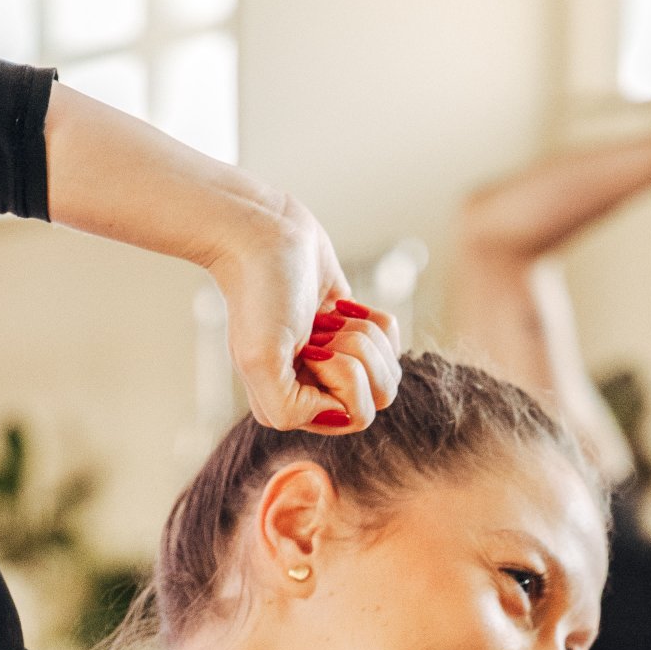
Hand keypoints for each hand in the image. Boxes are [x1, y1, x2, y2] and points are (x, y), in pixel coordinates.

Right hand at [207, 192, 400, 433]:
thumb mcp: (260, 360)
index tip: (309, 347)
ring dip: (363, 334)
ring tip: (326, 319)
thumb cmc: (259, 292)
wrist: (263, 233)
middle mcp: (316, 393)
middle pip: (380, 396)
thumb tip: (339, 416)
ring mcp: (337, 364)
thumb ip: (288, 410)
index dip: (343, 376)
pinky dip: (372, 318)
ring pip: (389, 369)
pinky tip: (338, 308)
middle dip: (358, 353)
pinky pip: (391, 342)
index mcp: (293, 409)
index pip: (355, 415)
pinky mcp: (353, 333)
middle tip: (321, 331)